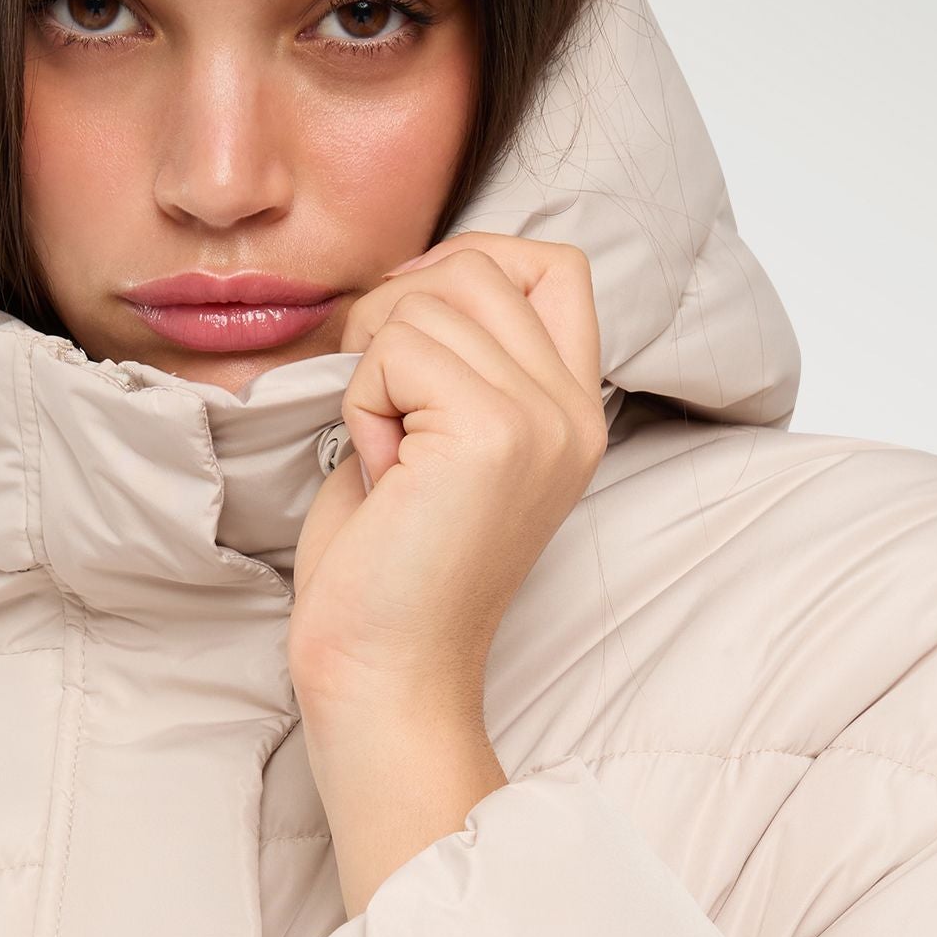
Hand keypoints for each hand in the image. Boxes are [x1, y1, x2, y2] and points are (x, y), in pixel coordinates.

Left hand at [288, 233, 609, 726]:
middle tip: (381, 411)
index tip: (407, 332)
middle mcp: (574, 412)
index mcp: (573, 413)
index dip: (468, 265)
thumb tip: (415, 278)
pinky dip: (362, 403)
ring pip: (430, 301)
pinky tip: (379, 474)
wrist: (384, 671)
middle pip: (480, 267)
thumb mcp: (439, 443)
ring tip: (388, 457)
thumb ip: (458, 360)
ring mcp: (542, 420)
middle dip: (398, 317)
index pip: (554, 265)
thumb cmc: (387, 570)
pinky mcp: (492, 433)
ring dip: (375, 369)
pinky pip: (396, 349)